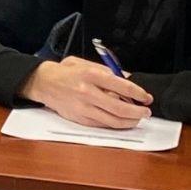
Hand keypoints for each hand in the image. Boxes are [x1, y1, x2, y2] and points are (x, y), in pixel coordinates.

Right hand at [19, 56, 152, 129]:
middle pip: (120, 108)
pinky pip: (103, 125)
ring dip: (130, 121)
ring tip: (138, 118)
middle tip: (146, 111)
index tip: (147, 97)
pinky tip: (122, 121)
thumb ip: (108, 71)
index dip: (139, 94)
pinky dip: (116, 125)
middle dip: (138, 112)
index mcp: (91, 75)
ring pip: (113, 121)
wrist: (43, 83)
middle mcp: (87, 92)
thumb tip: (128, 79)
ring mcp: (83, 108)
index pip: (122, 86)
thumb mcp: (86, 63)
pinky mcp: (80, 118)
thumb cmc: (66, 72)